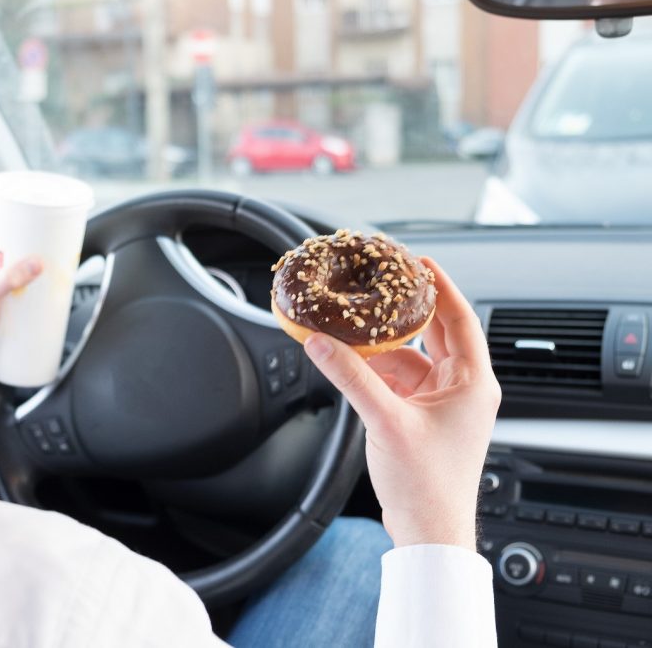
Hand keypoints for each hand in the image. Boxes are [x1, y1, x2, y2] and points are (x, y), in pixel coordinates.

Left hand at [0, 207, 42, 365]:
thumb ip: (9, 280)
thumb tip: (36, 263)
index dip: (12, 204)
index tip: (34, 204)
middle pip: (4, 230)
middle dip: (26, 228)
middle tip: (48, 231)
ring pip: (8, 250)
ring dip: (26, 250)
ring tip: (47, 252)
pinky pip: (9, 269)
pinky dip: (23, 268)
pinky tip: (36, 277)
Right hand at [302, 258, 499, 550]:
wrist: (428, 530)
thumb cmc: (428, 485)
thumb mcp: (385, 421)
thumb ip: (350, 377)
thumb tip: (321, 343)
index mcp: (471, 382)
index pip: (460, 318)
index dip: (440, 286)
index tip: (419, 263)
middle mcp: (462, 389)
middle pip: (436, 334)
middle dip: (408, 311)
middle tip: (383, 285)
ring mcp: (443, 404)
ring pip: (412, 358)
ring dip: (384, 346)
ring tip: (355, 329)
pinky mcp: (422, 418)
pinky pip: (399, 380)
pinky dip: (377, 371)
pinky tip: (353, 364)